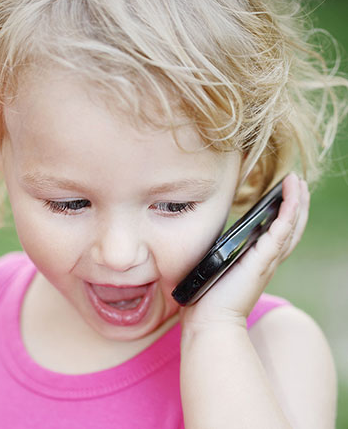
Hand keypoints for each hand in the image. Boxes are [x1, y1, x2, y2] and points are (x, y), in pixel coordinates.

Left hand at [180, 172, 309, 333]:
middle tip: (296, 181)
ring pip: (291, 226)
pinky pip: (282, 231)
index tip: (284, 194)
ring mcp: (267, 261)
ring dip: (297, 202)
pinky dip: (289, 212)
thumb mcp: (215, 268)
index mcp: (257, 262)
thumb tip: (207, 240)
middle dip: (296, 203)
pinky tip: (291, 197)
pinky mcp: (262, 261)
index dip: (285, 214)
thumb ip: (218, 255)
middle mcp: (267, 261)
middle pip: (291, 227)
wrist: (209, 322)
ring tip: (297, 182)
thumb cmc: (207, 299)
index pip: (278, 234)